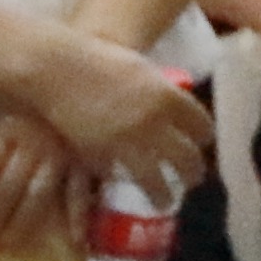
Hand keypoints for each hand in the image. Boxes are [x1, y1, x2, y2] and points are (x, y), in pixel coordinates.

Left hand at [0, 104, 100, 257]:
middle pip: (7, 187)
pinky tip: (74, 238)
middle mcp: (31, 142)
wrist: (74, 73)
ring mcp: (61, 151)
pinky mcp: (86, 156)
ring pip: (38, 193)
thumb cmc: (27, 90)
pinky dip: (78, 215)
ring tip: (10, 243)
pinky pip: (80, 189)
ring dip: (23, 222)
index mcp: (5, 127)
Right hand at [4, 27, 212, 230]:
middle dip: (193, 172)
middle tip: (193, 179)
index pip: (201, 125)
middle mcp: (153, 123)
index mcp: (168, 97)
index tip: (203, 143)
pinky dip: (123, 182)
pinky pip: (119, 176)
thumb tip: (174, 106)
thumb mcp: (141, 69)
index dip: (204, 137)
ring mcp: (126, 143)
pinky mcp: (100, 156)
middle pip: (186, 157)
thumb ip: (160, 91)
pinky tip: (126, 186)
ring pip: (156, 179)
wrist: (57, 68)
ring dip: (165, 194)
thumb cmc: (97, 59)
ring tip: (167, 201)